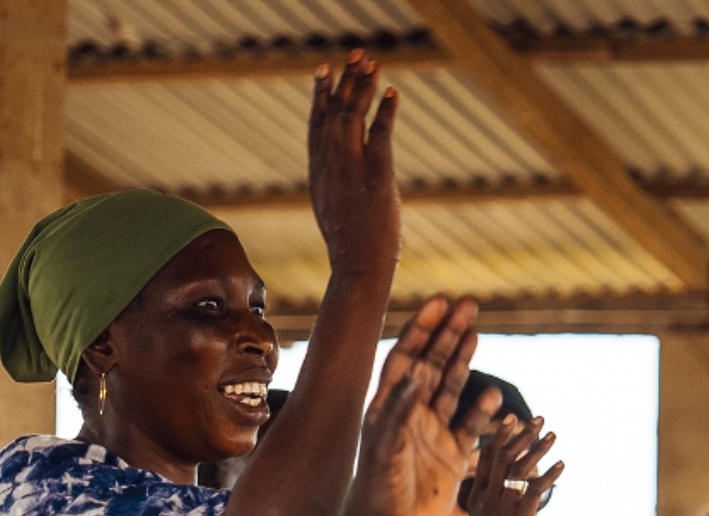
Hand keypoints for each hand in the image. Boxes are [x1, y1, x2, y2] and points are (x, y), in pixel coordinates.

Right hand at [310, 50, 399, 274]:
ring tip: (372, 63)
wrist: (358, 269)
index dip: (320, 95)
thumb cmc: (351, 249)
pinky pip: (380, 134)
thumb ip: (336, 186)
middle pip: (334, 112)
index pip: (316, 125)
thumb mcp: (334, 212)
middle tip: (356, 54)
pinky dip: (386, 111)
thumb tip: (343, 179)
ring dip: (363, 87)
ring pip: (352, 117)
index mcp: (318, 174)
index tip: (323, 70)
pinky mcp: (376, 175)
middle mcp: (330, 166)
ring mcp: (351, 169)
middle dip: (345, 80)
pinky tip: (392, 92)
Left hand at [343, 296, 495, 515]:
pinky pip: (471, 426)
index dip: (421, 329)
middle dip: (448, 334)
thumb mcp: (385, 448)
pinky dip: (484, 410)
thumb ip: (398, 410)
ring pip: (451, 388)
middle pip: (431, 364)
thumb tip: (415, 373)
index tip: (439, 303)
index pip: (405, 358)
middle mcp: (409, 415)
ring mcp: (431, 434)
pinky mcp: (452, 457)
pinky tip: (495, 395)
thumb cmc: (377, 492)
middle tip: (469, 306)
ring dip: (463, 360)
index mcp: (386, 407)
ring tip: (476, 332)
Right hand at [464, 416, 561, 515]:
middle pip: (504, 455)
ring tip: (553, 435)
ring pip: (520, 468)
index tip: (511, 419)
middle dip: (522, 434)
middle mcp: (488, 497)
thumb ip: (491, 504)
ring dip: (539, 449)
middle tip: (540, 418)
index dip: (499, 436)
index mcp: (477, 497)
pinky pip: (535, 489)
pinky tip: (562, 465)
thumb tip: (506, 492)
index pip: (486, 458)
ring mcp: (502, 507)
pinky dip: (550, 475)